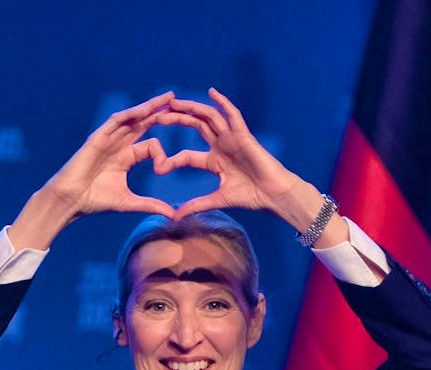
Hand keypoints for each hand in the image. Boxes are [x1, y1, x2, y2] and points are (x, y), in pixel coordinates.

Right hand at [42, 91, 175, 220]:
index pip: (150, 146)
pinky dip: (131, 114)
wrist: (71, 200)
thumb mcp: (129, 202)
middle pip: (143, 123)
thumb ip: (151, 205)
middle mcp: (119, 145)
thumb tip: (173, 215)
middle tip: (177, 100)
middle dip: (159, 111)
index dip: (161, 155)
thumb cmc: (95, 201)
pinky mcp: (98, 137)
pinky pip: (116, 121)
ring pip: (132, 118)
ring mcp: (108, 139)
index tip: (163, 170)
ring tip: (167, 98)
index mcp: (126, 158)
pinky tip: (145, 109)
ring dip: (149, 107)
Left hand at [155, 88, 306, 223]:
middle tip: (157, 116)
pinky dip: (223, 103)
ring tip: (174, 102)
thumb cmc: (251, 196)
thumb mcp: (217, 200)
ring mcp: (232, 138)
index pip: (187, 155)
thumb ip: (196, 205)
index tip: (157, 165)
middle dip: (177, 120)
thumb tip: (175, 217)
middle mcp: (222, 145)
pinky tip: (211, 92)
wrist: (273, 194)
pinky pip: (233, 115)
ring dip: (192, 108)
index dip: (172, 159)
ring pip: (209, 117)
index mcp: (214, 161)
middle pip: (195, 127)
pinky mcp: (244, 135)